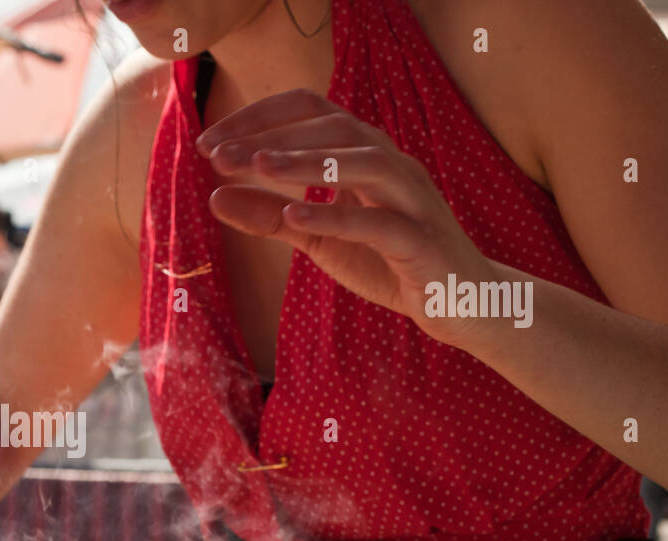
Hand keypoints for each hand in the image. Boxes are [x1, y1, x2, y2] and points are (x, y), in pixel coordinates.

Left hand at [196, 88, 495, 347]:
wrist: (459, 303)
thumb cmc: (387, 262)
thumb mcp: (317, 239)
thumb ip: (269, 217)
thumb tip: (214, 197)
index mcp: (364, 155)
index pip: (310, 111)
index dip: (259, 118)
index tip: (208, 143)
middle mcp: (392, 165)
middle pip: (334, 127)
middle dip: (272, 137)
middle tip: (218, 154)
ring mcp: (412, 199)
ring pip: (363, 162)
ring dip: (307, 163)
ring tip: (258, 167)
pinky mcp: (421, 240)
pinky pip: (379, 223)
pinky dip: (337, 216)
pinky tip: (295, 218)